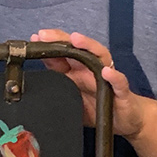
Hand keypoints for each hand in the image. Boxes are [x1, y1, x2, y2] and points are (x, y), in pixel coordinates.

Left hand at [30, 30, 145, 137]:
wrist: (125, 121)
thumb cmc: (99, 107)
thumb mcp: (72, 100)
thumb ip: (57, 91)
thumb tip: (32, 89)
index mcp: (77, 73)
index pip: (61, 55)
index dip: (48, 46)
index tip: (34, 39)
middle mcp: (91, 70)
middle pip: (77, 49)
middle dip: (61, 39)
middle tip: (45, 35)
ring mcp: (107, 79)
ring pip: (99, 56)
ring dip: (88, 46)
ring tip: (76, 39)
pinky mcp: (122, 92)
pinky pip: (119, 82)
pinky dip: (114, 76)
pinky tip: (106, 72)